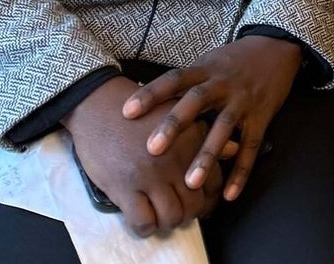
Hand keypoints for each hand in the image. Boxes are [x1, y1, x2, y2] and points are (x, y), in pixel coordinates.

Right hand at [64, 77, 222, 235]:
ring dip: (169, 222)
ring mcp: (150, 175)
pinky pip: (143, 222)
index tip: (202, 201)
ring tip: (163, 217)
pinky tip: (144, 220)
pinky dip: (146, 228)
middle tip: (182, 213)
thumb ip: (206, 134)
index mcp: (191, 139)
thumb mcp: (178, 115)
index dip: (210, 196)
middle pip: (195, 204)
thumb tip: (234, 148)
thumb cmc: (141, 111)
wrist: (100, 105)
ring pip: (172, 216)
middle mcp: (175, 159)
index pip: (214, 180)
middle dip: (191, 214)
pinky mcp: (125, 187)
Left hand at [122, 36, 303, 205]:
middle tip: (153, 149)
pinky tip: (229, 195)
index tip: (127, 111)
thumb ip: (186, 82)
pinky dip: (240, 172)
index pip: (174, 78)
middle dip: (174, 125)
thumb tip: (149, 103)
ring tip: (190, 182)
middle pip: (196, 101)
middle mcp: (222, 83)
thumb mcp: (210, 62)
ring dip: (207, 155)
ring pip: (223, 128)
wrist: (278, 46)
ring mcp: (243, 100)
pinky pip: (250, 147)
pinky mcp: (261, 116)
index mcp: (206, 68)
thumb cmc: (235, 59)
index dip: (151, 94)